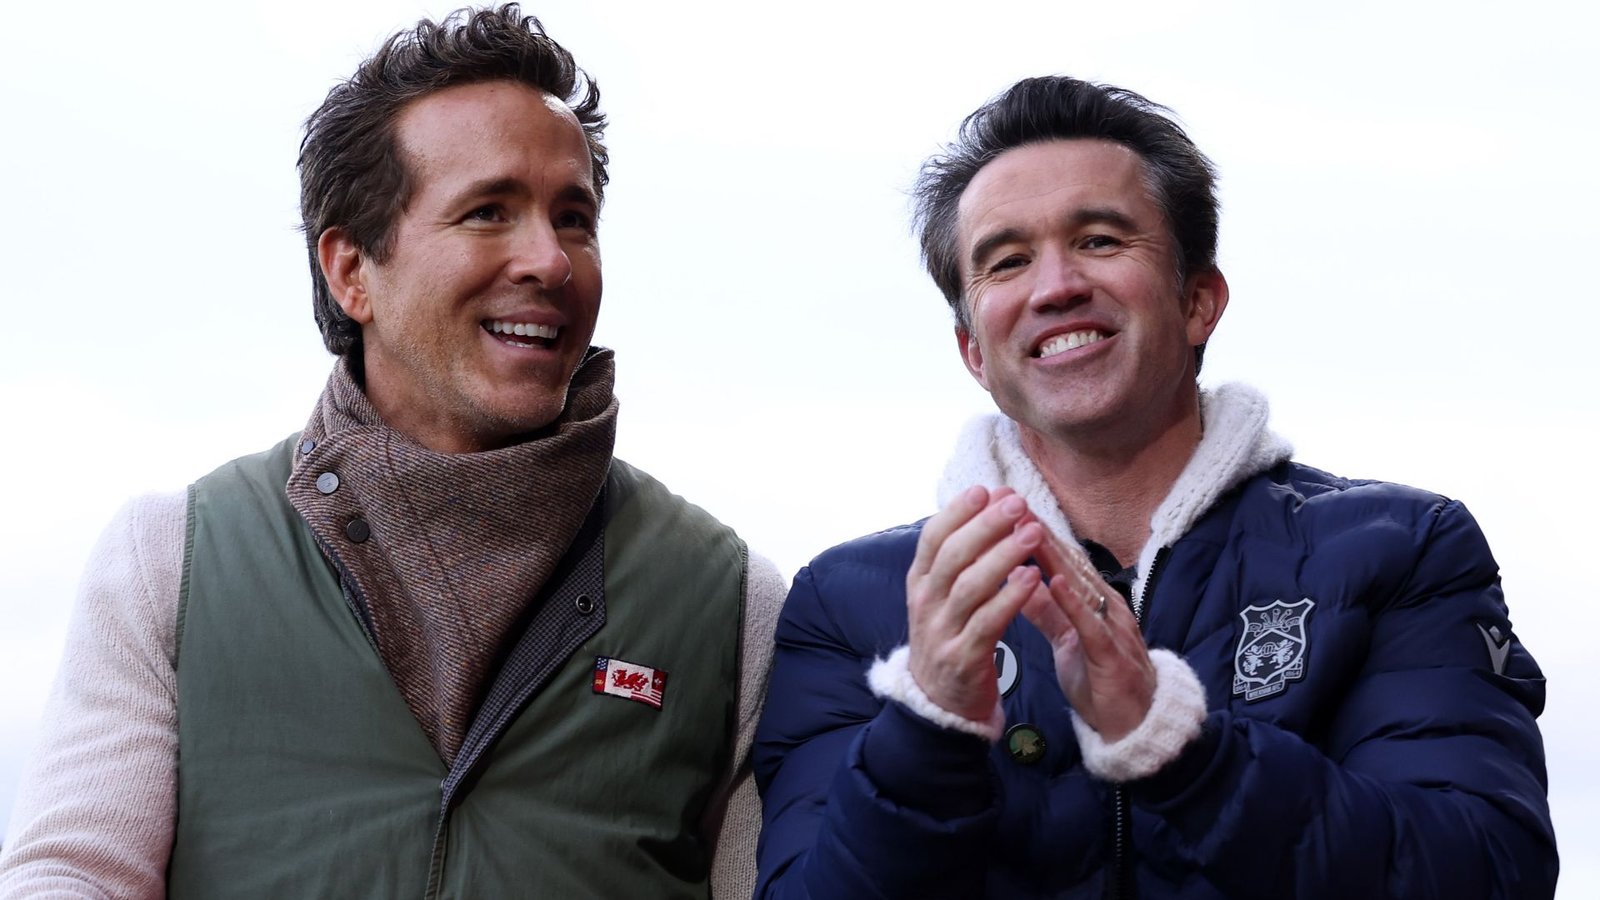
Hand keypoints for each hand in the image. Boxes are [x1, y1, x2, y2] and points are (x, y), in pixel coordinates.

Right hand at [905, 486, 1045, 722]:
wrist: (939, 704)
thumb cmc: (951, 636)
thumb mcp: (943, 596)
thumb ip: (962, 557)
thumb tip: (988, 503)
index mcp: (920, 582)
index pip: (933, 537)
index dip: (958, 511)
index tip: (986, 489)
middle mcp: (925, 603)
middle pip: (953, 556)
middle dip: (986, 526)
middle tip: (1017, 503)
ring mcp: (941, 632)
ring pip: (970, 586)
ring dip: (1003, 556)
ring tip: (1033, 533)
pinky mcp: (963, 659)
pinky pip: (987, 624)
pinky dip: (1010, 599)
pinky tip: (1032, 579)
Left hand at [1021, 529, 1156, 741]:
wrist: (1136, 728)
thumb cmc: (1100, 680)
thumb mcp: (1067, 640)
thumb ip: (1046, 611)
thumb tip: (1019, 578)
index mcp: (1095, 602)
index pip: (1062, 561)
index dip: (1035, 534)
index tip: (1006, 509)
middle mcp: (1107, 607)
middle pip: (1071, 564)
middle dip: (1040, 534)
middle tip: (1013, 504)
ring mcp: (1114, 629)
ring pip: (1082, 586)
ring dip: (1055, 558)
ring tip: (1028, 530)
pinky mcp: (1114, 657)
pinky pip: (1093, 626)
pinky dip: (1074, 603)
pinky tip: (1056, 583)